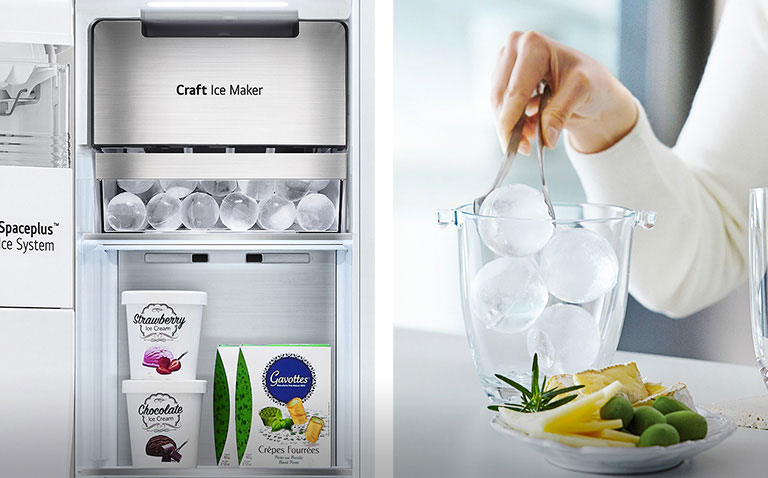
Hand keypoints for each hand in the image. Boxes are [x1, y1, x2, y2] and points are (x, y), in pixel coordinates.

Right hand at [490, 31, 637, 154]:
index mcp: (534, 45)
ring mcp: (507, 60)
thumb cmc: (591, 81)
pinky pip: (500, 105)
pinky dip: (513, 122)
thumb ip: (560, 112)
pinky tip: (530, 129)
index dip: (511, 122)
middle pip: (500, 97)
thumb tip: (545, 139)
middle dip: (508, 127)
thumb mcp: (582, 93)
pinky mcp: (504, 75)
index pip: (515, 91)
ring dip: (511, 125)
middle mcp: (515, 46)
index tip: (516, 149)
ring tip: (532, 138)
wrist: (592, 85)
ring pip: (497, 103)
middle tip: (524, 150)